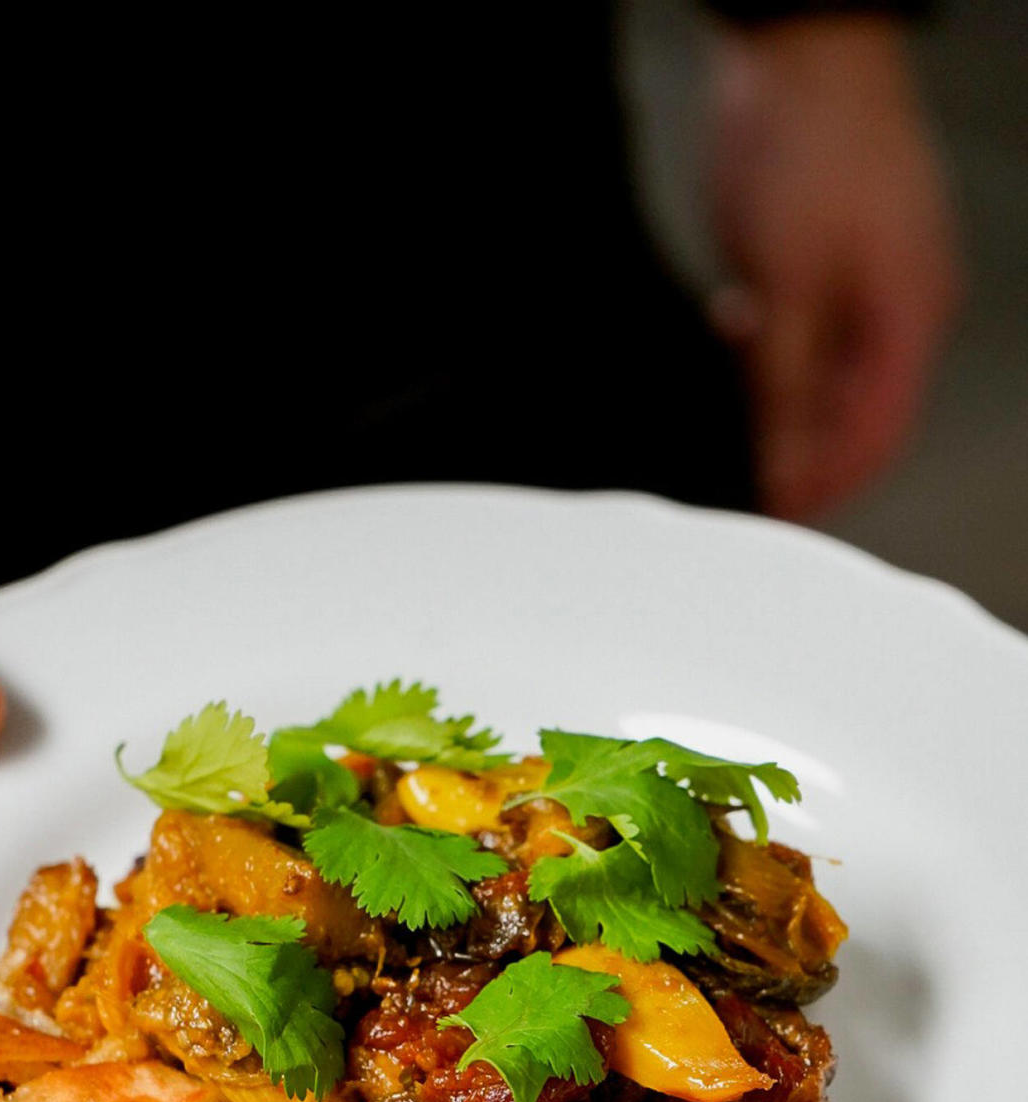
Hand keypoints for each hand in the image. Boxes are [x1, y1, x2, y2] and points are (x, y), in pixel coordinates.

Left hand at [708, 18, 961, 522]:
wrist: (798, 48)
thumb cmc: (808, 146)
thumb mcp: (786, 286)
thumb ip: (785, 384)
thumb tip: (779, 466)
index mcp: (907, 319)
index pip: (874, 440)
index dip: (823, 488)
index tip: (770, 520)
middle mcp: (899, 306)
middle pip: (852, 415)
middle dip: (798, 454)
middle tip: (738, 481)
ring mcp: (869, 278)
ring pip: (825, 374)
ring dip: (779, 402)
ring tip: (727, 414)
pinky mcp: (832, 254)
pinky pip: (807, 329)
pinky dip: (771, 351)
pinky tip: (735, 334)